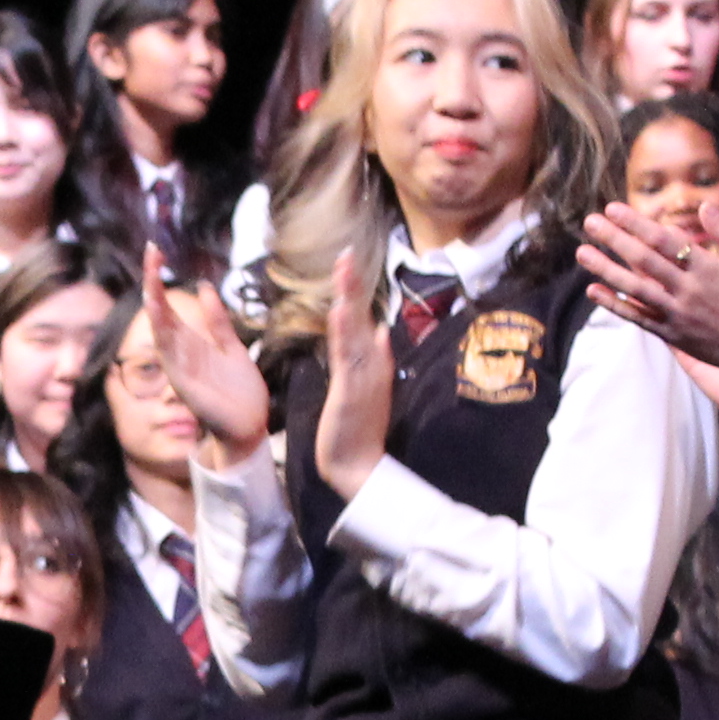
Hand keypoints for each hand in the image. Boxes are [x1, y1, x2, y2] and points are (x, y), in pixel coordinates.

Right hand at [145, 249, 271, 462]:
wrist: (249, 426)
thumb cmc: (239, 390)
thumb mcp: (231, 346)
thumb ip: (217, 320)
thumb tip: (203, 287)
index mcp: (190, 343)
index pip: (168, 305)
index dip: (160, 278)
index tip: (156, 250)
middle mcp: (179, 353)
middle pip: (158, 311)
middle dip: (153, 281)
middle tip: (151, 249)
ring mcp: (180, 368)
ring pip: (161, 330)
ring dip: (155, 303)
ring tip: (151, 275)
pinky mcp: (185, 383)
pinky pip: (171, 354)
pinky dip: (163, 333)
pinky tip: (159, 312)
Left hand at [310, 242, 394, 502]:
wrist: (357, 466)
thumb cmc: (357, 427)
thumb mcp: (365, 386)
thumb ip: (372, 358)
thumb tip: (379, 330)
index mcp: (373, 361)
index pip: (363, 318)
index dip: (355, 289)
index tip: (348, 260)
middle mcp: (373, 363)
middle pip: (362, 316)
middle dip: (353, 284)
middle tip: (346, 253)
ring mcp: (365, 376)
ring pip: (356, 330)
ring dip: (350, 300)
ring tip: (343, 270)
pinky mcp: (353, 391)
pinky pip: (347, 357)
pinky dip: (345, 334)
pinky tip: (339, 312)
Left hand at [578, 196, 718, 384]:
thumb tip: (704, 207)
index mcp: (706, 268)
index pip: (663, 239)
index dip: (635, 223)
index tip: (613, 208)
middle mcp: (688, 290)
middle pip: (643, 260)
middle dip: (613, 239)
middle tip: (589, 222)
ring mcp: (677, 314)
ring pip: (634, 288)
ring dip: (605, 269)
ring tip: (582, 252)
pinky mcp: (672, 335)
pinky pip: (637, 317)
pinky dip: (614, 304)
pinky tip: (593, 290)